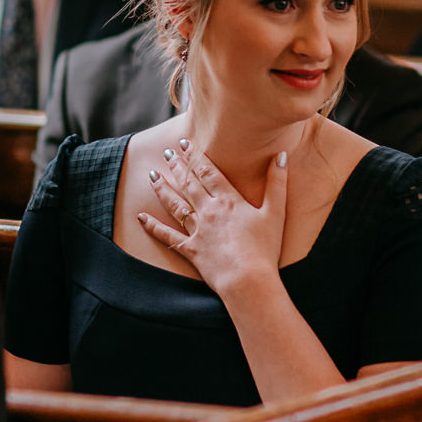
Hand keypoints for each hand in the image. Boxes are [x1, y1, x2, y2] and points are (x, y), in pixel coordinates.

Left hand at [139, 140, 287, 297]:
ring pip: (175, 204)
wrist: (248, 279)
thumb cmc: (265, 247)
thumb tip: (281, 155)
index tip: (184, 143)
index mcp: (229, 200)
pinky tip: (140, 217)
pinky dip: (153, 226)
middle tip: (166, 152)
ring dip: (163, 188)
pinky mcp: (191, 249)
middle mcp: (209, 211)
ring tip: (152, 175)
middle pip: (189, 183)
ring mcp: (197, 230)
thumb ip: (277, 183)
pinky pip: (168, 236)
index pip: (209, 172)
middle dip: (177, 166)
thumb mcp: (276, 212)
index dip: (196, 156)